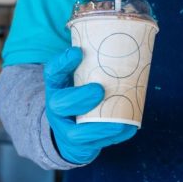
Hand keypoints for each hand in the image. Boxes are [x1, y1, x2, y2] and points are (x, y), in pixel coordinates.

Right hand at [44, 47, 136, 164]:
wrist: (68, 129)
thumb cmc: (79, 93)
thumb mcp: (79, 76)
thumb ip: (93, 61)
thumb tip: (123, 35)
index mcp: (57, 86)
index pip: (52, 72)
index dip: (62, 63)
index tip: (77, 52)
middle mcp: (56, 108)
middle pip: (60, 104)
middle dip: (80, 98)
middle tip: (99, 90)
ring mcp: (65, 129)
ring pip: (76, 134)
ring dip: (99, 128)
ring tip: (119, 123)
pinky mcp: (78, 146)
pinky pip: (93, 146)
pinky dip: (113, 138)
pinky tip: (129, 128)